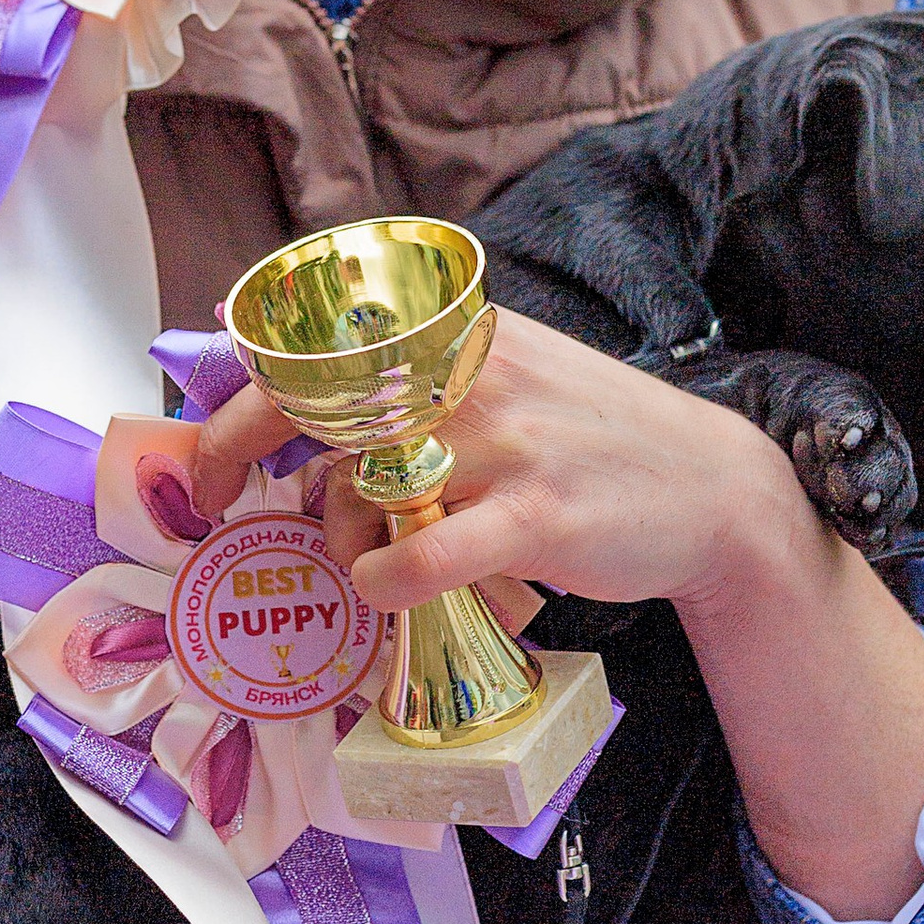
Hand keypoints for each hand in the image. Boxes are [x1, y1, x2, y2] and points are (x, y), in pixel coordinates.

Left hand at [190, 305, 797, 618]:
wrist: (714, 486)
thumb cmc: (587, 439)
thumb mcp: (501, 374)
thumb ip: (409, 375)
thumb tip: (280, 380)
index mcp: (456, 334)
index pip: (320, 345)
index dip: (241, 395)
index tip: (209, 452)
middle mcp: (472, 375)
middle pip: (316, 400)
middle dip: (239, 447)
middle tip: (216, 502)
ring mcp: (507, 443)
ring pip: (365, 484)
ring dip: (335, 535)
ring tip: (361, 562)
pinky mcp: (540, 513)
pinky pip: (431, 552)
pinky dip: (387, 578)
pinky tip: (383, 588)